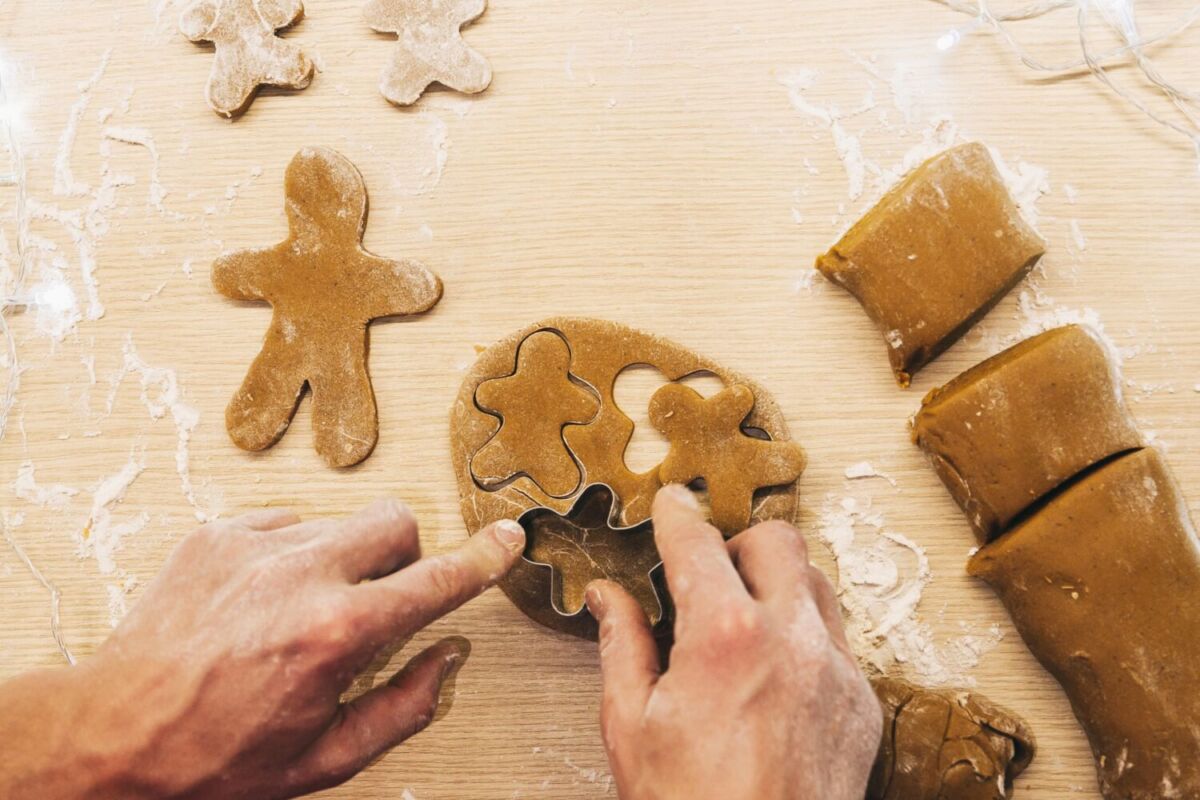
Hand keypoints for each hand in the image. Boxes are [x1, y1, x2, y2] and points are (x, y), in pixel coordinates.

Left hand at [0, 500, 525, 798]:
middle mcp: (301, 576)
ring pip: (338, 522)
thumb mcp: (324, 759)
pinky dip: (288, 555)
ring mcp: (255, 547)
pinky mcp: (218, 534)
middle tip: (375, 597)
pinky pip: (284, 522)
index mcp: (338, 634)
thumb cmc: (214, 756)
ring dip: (339, 560)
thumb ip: (404, 707)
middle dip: (402, 555)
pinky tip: (260, 599)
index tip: (506, 539)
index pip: (437, 581)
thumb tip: (447, 659)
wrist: (111, 732)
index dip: (483, 558)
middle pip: (394, 521)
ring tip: (296, 611)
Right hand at [587, 484, 880, 799]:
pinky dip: (804, 635)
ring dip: (777, 583)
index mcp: (726, 636)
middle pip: (777, 541)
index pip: (698, 543)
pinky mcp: (861, 704)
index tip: (671, 505)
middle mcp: (792, 639)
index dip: (678, 515)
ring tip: (740, 619)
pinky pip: (838, 639)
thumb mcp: (630, 725)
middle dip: (738, 542)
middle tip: (707, 572)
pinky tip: (772, 672)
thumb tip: (606, 597)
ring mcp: (836, 670)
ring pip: (816, 584)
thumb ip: (622, 644)